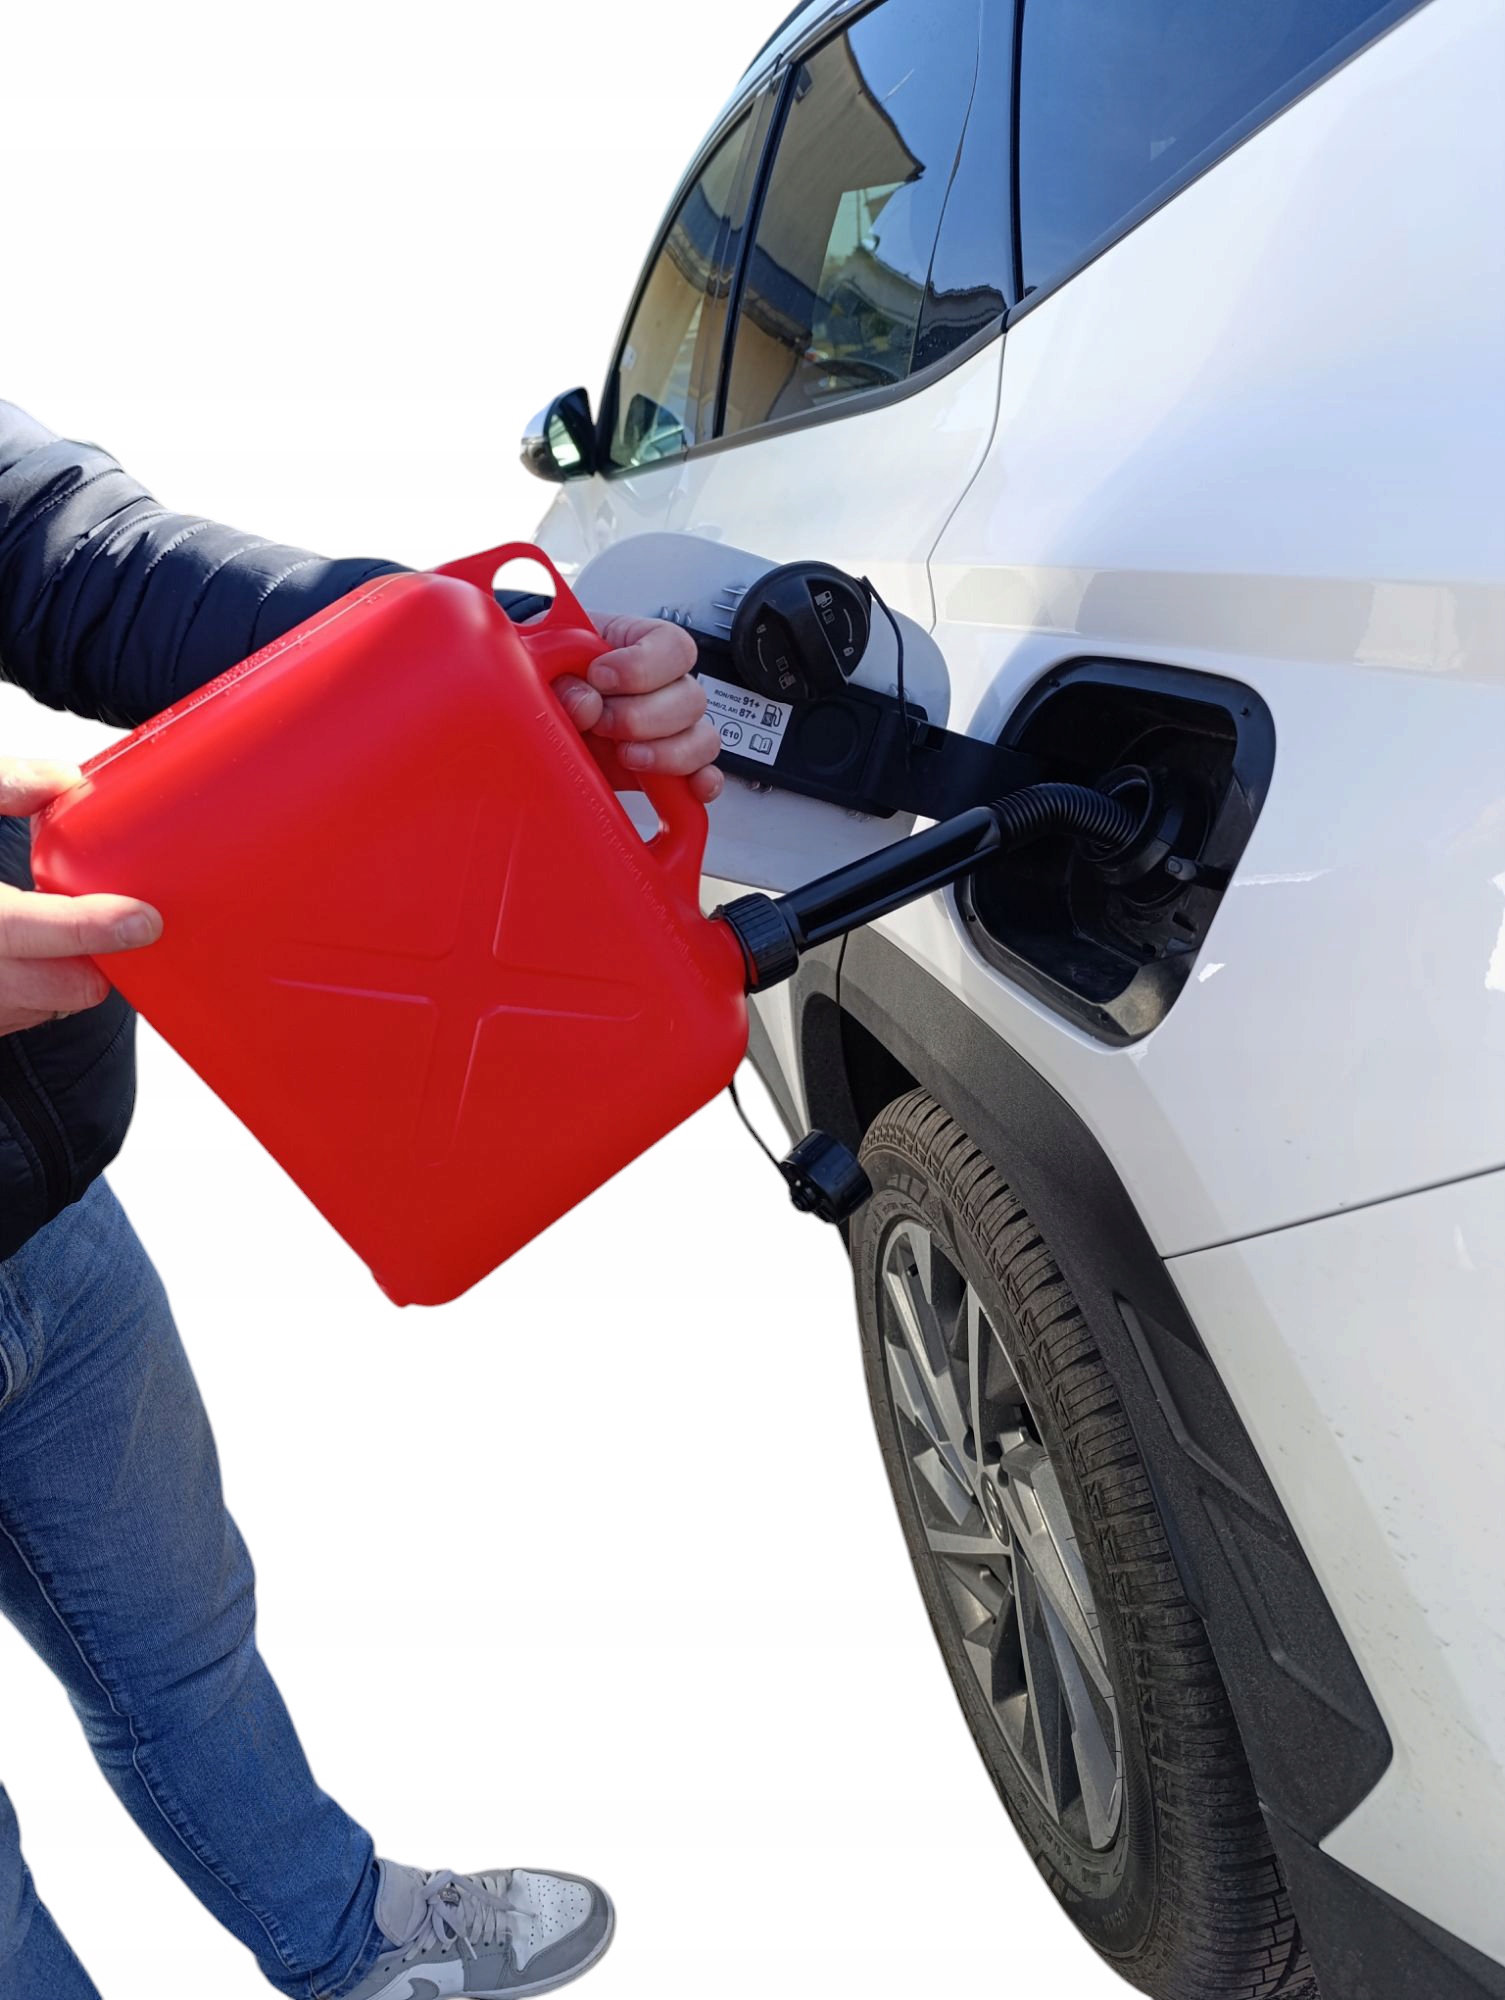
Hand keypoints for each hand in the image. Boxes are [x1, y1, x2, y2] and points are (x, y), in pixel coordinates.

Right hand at [0, 760, 162, 1034]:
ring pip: (38, 1009)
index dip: (85, 928)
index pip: (15, 928)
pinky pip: (14, 1019)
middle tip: (114, 922)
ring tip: (60, 933)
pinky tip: (28, 956)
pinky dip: (35, 995)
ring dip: (65, 978)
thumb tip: (65, 780)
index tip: (141, 919)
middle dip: (94, 960)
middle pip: (50, 987)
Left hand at [553, 615, 723, 804]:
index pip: (672, 645)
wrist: (530, 723)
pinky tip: (688, 787)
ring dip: (667, 752)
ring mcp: (669, 730)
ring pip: (702, 738)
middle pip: (691, 697)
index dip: (642, 664)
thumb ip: (558, 676)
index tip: (600, 677)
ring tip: (625, 756)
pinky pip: (704, 774)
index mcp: (634, 647)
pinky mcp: (668, 768)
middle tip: (602, 724)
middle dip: (643, 717)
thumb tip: (585, 702)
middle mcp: (661, 687)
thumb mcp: (543, 668)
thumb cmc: (546, 684)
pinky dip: (701, 783)